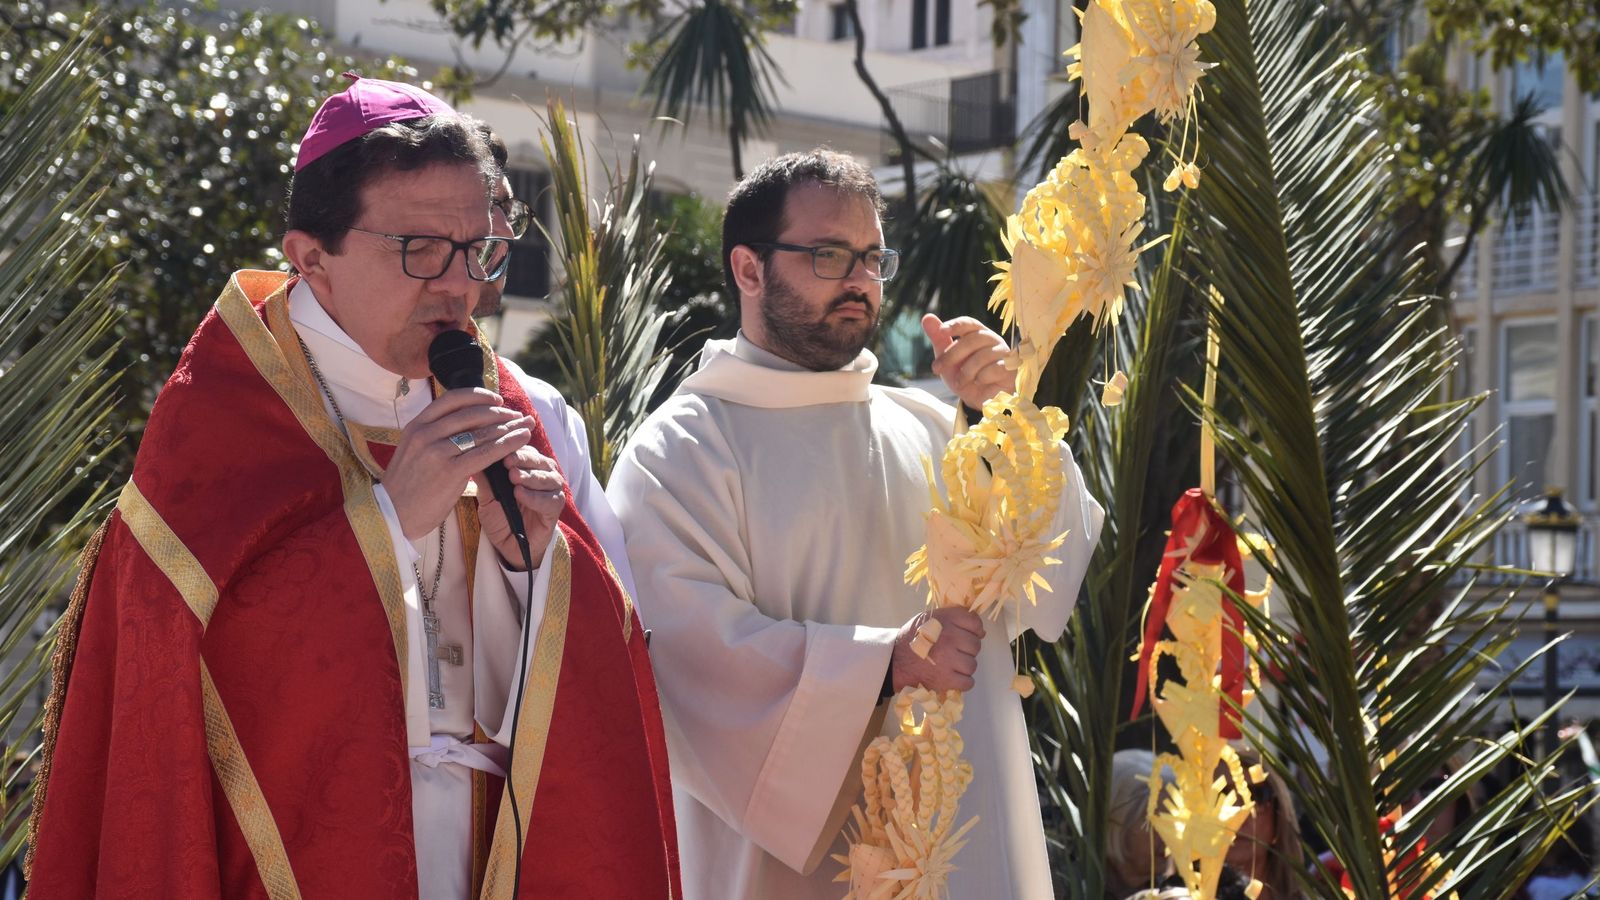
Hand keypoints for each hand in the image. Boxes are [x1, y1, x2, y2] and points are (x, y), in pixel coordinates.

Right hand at [382, 388, 533, 539]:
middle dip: (500, 412)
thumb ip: (435, 435)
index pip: (453, 399)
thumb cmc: (408, 486)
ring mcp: (437, 451)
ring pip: (482, 433)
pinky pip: (486, 453)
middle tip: (518, 415)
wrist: (392, 514)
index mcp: (417, 425)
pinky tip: (521, 441)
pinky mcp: (450, 471)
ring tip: (526, 426)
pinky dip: (507, 445)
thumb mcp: (414, 450)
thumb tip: (467, 424)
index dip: (479, 396)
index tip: (497, 399)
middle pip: (472, 414)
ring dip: (509, 427)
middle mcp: (426, 433)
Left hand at [475, 446, 566, 570]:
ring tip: (514, 478)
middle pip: (539, 460)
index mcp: (528, 466)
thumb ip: (484, 478)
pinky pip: (550, 499)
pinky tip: (520, 494)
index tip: (501, 449)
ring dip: (531, 477)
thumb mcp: (486, 496)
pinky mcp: (556, 508)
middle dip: (523, 460)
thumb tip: (472, 455)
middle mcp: (544, 474)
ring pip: (548, 477)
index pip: (525, 450)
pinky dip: (535, 497)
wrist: (509, 545)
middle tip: (508, 463)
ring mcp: (552, 491)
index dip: (514, 448)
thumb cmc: (500, 516)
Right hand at [890, 607, 985, 693]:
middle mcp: (951, 637)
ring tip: (950, 666)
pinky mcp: (947, 679)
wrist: (893, 661)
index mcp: (947, 619)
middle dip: (967, 650)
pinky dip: (961, 682)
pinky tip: (951, 678)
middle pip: (975, 645)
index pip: (975, 622)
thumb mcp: (930, 619)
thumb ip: (953, 620)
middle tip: (954, 653)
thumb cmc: (912, 638)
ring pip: (972, 665)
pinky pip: (968, 682)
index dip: (974, 630)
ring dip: (964, 667)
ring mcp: (950, 659)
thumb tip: (981, 632)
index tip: (966, 636)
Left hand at [922, 314, 1014, 411]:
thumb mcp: (947, 360)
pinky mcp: (1011, 369)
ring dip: (966, 372)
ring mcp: (1004, 353)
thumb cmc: (964, 377)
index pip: (969, 323)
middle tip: (936, 368)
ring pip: (982, 356)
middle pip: (973, 339)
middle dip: (951, 355)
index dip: (956, 325)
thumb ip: (939, 339)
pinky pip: (995, 368)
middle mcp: (993, 340)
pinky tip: (980, 383)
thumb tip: (927, 317)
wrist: (978, 401)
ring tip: (959, 382)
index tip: (942, 331)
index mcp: (978, 334)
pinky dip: (982, 378)